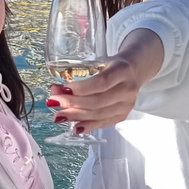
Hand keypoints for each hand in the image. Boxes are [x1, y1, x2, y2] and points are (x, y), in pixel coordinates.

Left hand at [47, 28, 162, 133]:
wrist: (135, 70)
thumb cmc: (112, 64)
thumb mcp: (101, 60)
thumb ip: (82, 72)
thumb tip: (56, 88)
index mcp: (122, 70)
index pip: (101, 82)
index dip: (81, 88)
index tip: (62, 89)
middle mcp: (128, 89)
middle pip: (98, 101)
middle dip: (72, 103)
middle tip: (53, 101)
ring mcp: (127, 104)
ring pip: (99, 114)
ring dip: (76, 116)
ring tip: (58, 115)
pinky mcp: (123, 115)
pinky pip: (103, 123)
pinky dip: (87, 126)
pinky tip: (74, 128)